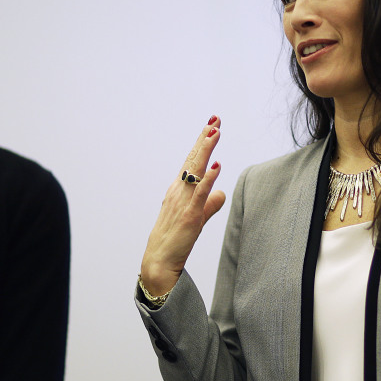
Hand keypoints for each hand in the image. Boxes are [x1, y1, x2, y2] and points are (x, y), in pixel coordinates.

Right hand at [140, 116, 226, 295]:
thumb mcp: (196, 218)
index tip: (212, 126)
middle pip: (193, 159)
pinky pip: (200, 194)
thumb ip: (210, 204)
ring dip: (205, 151)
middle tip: (215, 119)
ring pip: (195, 171)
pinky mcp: (189, 215)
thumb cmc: (175, 240)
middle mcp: (178, 191)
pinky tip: (216, 166)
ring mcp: (183, 202)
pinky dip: (208, 179)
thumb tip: (221, 193)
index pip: (191, 161)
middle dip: (204, 138)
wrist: (159, 261)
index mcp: (178, 190)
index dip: (202, 143)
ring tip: (215, 132)